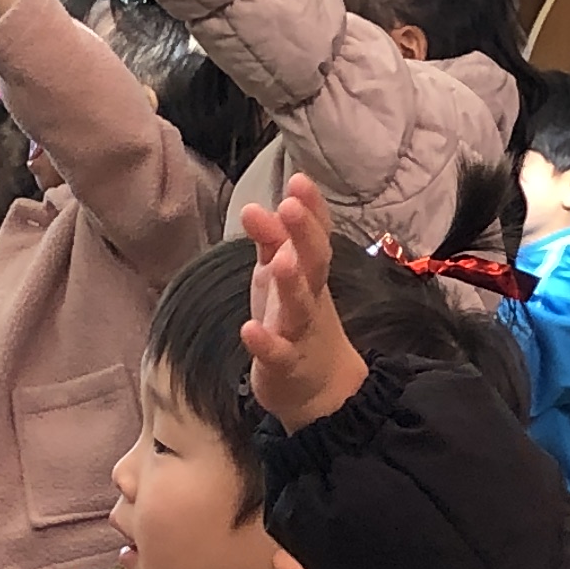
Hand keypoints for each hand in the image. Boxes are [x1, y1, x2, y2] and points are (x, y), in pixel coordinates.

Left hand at [237, 173, 370, 425]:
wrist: (320, 388)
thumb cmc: (296, 319)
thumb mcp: (280, 276)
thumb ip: (270, 241)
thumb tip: (256, 206)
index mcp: (310, 273)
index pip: (317, 235)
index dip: (311, 209)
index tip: (299, 180)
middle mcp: (311, 298)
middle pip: (315, 264)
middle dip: (305, 235)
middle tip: (291, 206)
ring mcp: (301, 333)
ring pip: (301, 307)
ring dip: (292, 284)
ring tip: (280, 261)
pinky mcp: (285, 366)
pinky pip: (277, 355)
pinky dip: (265, 344)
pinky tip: (249, 330)